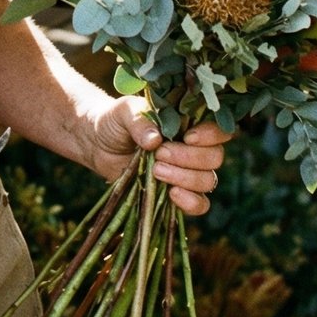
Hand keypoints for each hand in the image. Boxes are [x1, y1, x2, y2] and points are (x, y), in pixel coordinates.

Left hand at [87, 99, 233, 215]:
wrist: (98, 144)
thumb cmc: (116, 121)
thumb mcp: (124, 112)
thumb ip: (139, 120)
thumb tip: (154, 140)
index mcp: (189, 124)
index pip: (219, 130)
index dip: (210, 136)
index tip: (187, 137)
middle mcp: (195, 149)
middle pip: (214, 158)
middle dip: (188, 158)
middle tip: (159, 154)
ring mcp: (188, 173)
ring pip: (208, 181)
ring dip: (184, 178)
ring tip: (155, 170)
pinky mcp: (178, 194)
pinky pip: (199, 204)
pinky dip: (190, 202)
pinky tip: (171, 194)